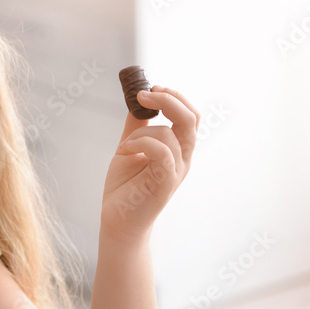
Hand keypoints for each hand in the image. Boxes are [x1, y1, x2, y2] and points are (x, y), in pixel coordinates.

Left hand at [101, 85, 199, 241]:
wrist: (117, 219)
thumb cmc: (125, 186)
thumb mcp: (129, 147)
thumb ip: (136, 125)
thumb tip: (137, 100)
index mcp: (178, 148)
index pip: (190, 115)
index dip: (174, 96)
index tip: (149, 89)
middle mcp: (183, 158)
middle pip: (191, 118)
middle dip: (168, 99)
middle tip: (143, 94)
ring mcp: (177, 171)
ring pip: (170, 133)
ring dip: (141, 132)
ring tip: (125, 147)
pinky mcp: (167, 183)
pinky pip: (163, 152)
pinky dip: (142, 143)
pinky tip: (127, 151)